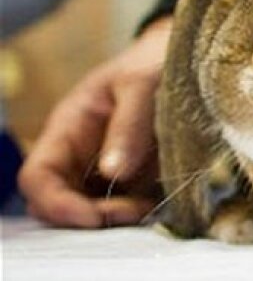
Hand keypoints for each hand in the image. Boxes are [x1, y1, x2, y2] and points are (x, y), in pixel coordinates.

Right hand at [17, 17, 172, 226]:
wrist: (187, 59)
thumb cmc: (155, 63)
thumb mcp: (142, 84)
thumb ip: (129, 125)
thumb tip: (114, 173)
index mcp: (68, 128)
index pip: (37, 177)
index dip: (55, 204)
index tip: (93, 217)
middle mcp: (81, 156)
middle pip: (61, 204)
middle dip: (91, 218)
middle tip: (135, 211)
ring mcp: (108, 171)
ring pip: (94, 213)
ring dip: (118, 221)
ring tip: (152, 207)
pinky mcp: (138, 181)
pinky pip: (128, 209)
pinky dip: (141, 215)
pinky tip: (164, 204)